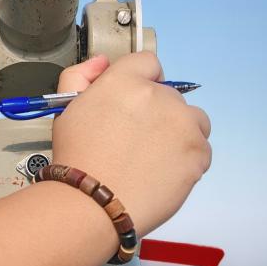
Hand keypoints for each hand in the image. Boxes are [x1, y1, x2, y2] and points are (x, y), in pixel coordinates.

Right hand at [52, 52, 210, 235]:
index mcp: (125, 80)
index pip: (148, 62)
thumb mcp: (65, 108)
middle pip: (170, 96)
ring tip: (153, 160)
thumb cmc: (76, 157)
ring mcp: (183, 124)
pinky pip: (200, 149)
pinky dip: (186, 160)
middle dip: (156, 114)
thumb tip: (104, 62)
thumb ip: (81, 75)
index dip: (141, 82)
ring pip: (192, 120)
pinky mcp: (199, 152)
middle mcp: (159, 95)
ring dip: (178, 133)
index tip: (132, 105)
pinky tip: (163, 174)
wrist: (93, 204)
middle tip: (135, 143)